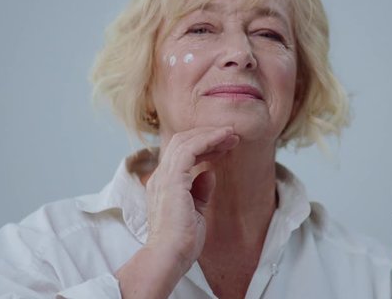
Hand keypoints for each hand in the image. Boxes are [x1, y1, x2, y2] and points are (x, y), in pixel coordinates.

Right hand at [144, 126, 238, 273]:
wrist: (170, 257)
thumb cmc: (182, 242)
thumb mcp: (196, 212)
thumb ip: (200, 191)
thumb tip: (208, 173)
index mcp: (164, 184)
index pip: (181, 154)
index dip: (203, 146)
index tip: (224, 146)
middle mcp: (161, 177)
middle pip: (182, 142)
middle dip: (208, 136)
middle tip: (231, 135)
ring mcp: (164, 177)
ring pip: (185, 141)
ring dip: (210, 135)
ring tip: (230, 134)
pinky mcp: (172, 179)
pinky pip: (189, 150)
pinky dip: (207, 140)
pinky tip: (222, 139)